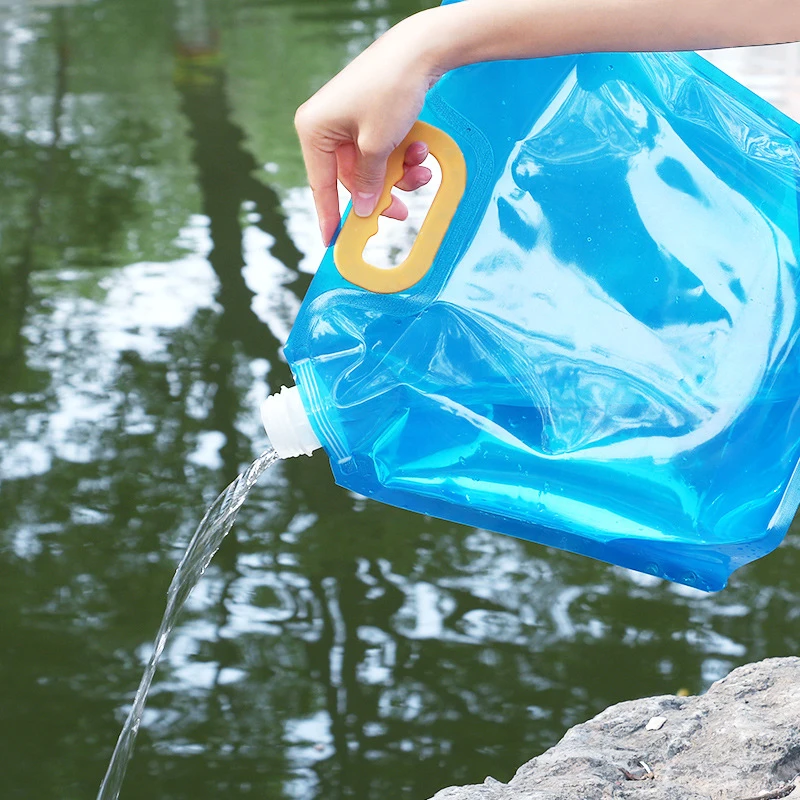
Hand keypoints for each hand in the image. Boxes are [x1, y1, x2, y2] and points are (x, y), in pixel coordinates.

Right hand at [294, 12, 443, 244]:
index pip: (321, 185)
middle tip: (401, 211)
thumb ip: (367, 182)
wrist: (420, 49)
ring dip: (397, 174)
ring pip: (370, 166)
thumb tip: (360, 209)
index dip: (329, 216)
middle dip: (381, 193)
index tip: (333, 242)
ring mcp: (347, 120)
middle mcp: (325, 126)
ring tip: (422, 172)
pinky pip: (380, 148)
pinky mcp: (367, 115)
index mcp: (314, 131)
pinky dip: (400, 155)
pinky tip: (421, 152)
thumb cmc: (391, 91)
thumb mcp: (377, 145)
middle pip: (351, 178)